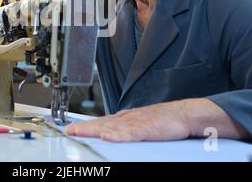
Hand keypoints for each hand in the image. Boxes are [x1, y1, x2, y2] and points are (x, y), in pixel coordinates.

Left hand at [66, 101, 190, 141]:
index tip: (72, 128)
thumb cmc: (164, 120)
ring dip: (93, 130)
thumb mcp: (140, 123)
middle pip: (101, 123)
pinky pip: (129, 133)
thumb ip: (125, 128)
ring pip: (110, 127)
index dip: (86, 125)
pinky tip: (106, 137)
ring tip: (78, 132)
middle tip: (68, 131)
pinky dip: (117, 135)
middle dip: (83, 127)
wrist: (183, 114)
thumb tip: (111, 134)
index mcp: (125, 118)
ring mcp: (135, 123)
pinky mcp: (145, 129)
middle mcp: (127, 118)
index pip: (101, 122)